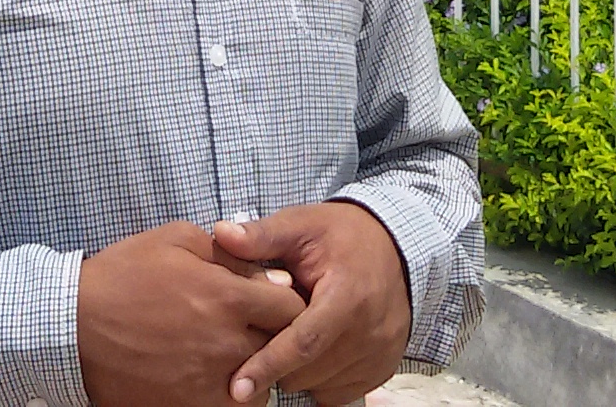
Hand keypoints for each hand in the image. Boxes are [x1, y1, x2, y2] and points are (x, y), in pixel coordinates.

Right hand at [77, 221, 305, 406]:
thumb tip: (274, 277)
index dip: (286, 302)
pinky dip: (230, 398)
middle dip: (272, 336)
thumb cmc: (123, 275)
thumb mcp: (177, 241)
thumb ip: (232, 255)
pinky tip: (211, 379)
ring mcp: (208, 382)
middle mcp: (226, 343)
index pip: (291, 307)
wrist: (73, 325)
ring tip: (231, 357)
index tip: (271, 302)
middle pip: (281, 348)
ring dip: (255, 372)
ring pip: (261, 387)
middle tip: (251, 328)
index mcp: (227, 297)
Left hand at [210, 203, 412, 405]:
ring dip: (298, 371)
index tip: (236, 386)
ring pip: (320, 385)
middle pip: (308, 370)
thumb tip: (221, 233)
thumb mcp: (301, 225)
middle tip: (264, 332)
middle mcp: (371, 330)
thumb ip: (262, 236)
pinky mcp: (384, 368)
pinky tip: (314, 351)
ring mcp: (381, 353)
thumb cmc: (340, 236)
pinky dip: (320, 380)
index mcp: (348, 295)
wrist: (394, 246)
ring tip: (292, 334)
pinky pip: (338, 392)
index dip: (268, 364)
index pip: (303, 342)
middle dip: (277, 362)